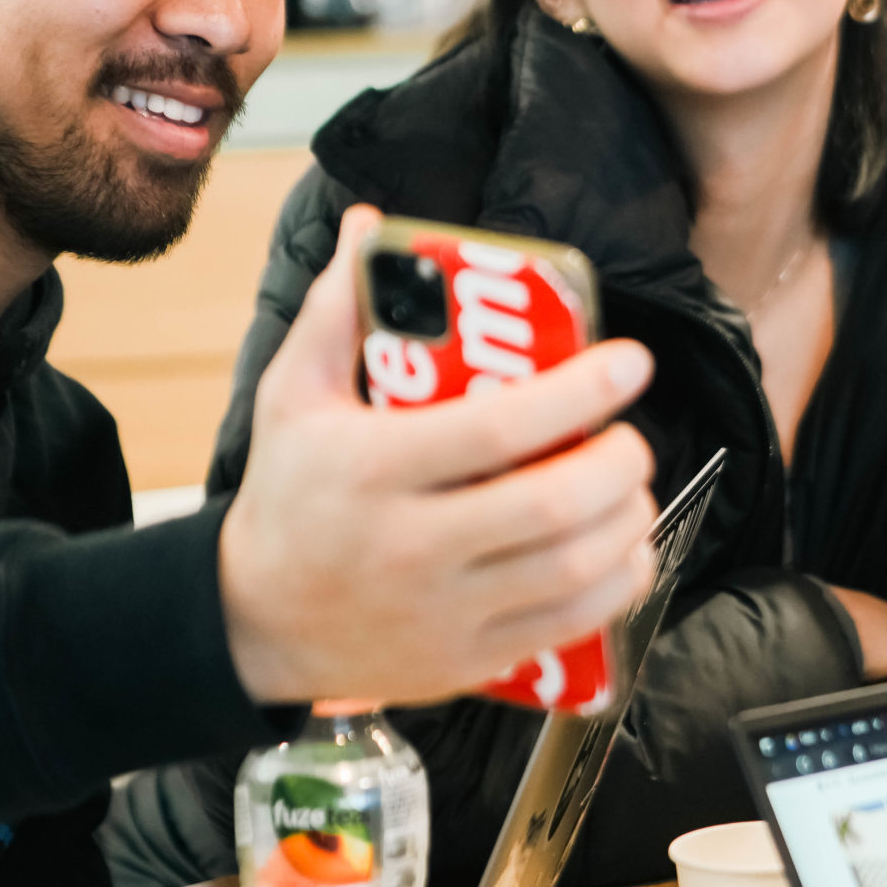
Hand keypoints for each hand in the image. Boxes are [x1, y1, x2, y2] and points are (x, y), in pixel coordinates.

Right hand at [219, 204, 659, 705]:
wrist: (253, 623)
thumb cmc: (289, 493)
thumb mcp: (292, 395)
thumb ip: (337, 309)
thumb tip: (372, 225)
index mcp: (371, 470)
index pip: (498, 428)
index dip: (579, 392)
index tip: (630, 361)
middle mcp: (409, 547)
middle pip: (551, 505)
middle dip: (620, 462)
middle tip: (632, 434)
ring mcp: (443, 613)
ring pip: (572, 569)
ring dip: (629, 521)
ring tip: (632, 485)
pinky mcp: (467, 660)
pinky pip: (568, 624)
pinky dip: (618, 584)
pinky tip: (624, 548)